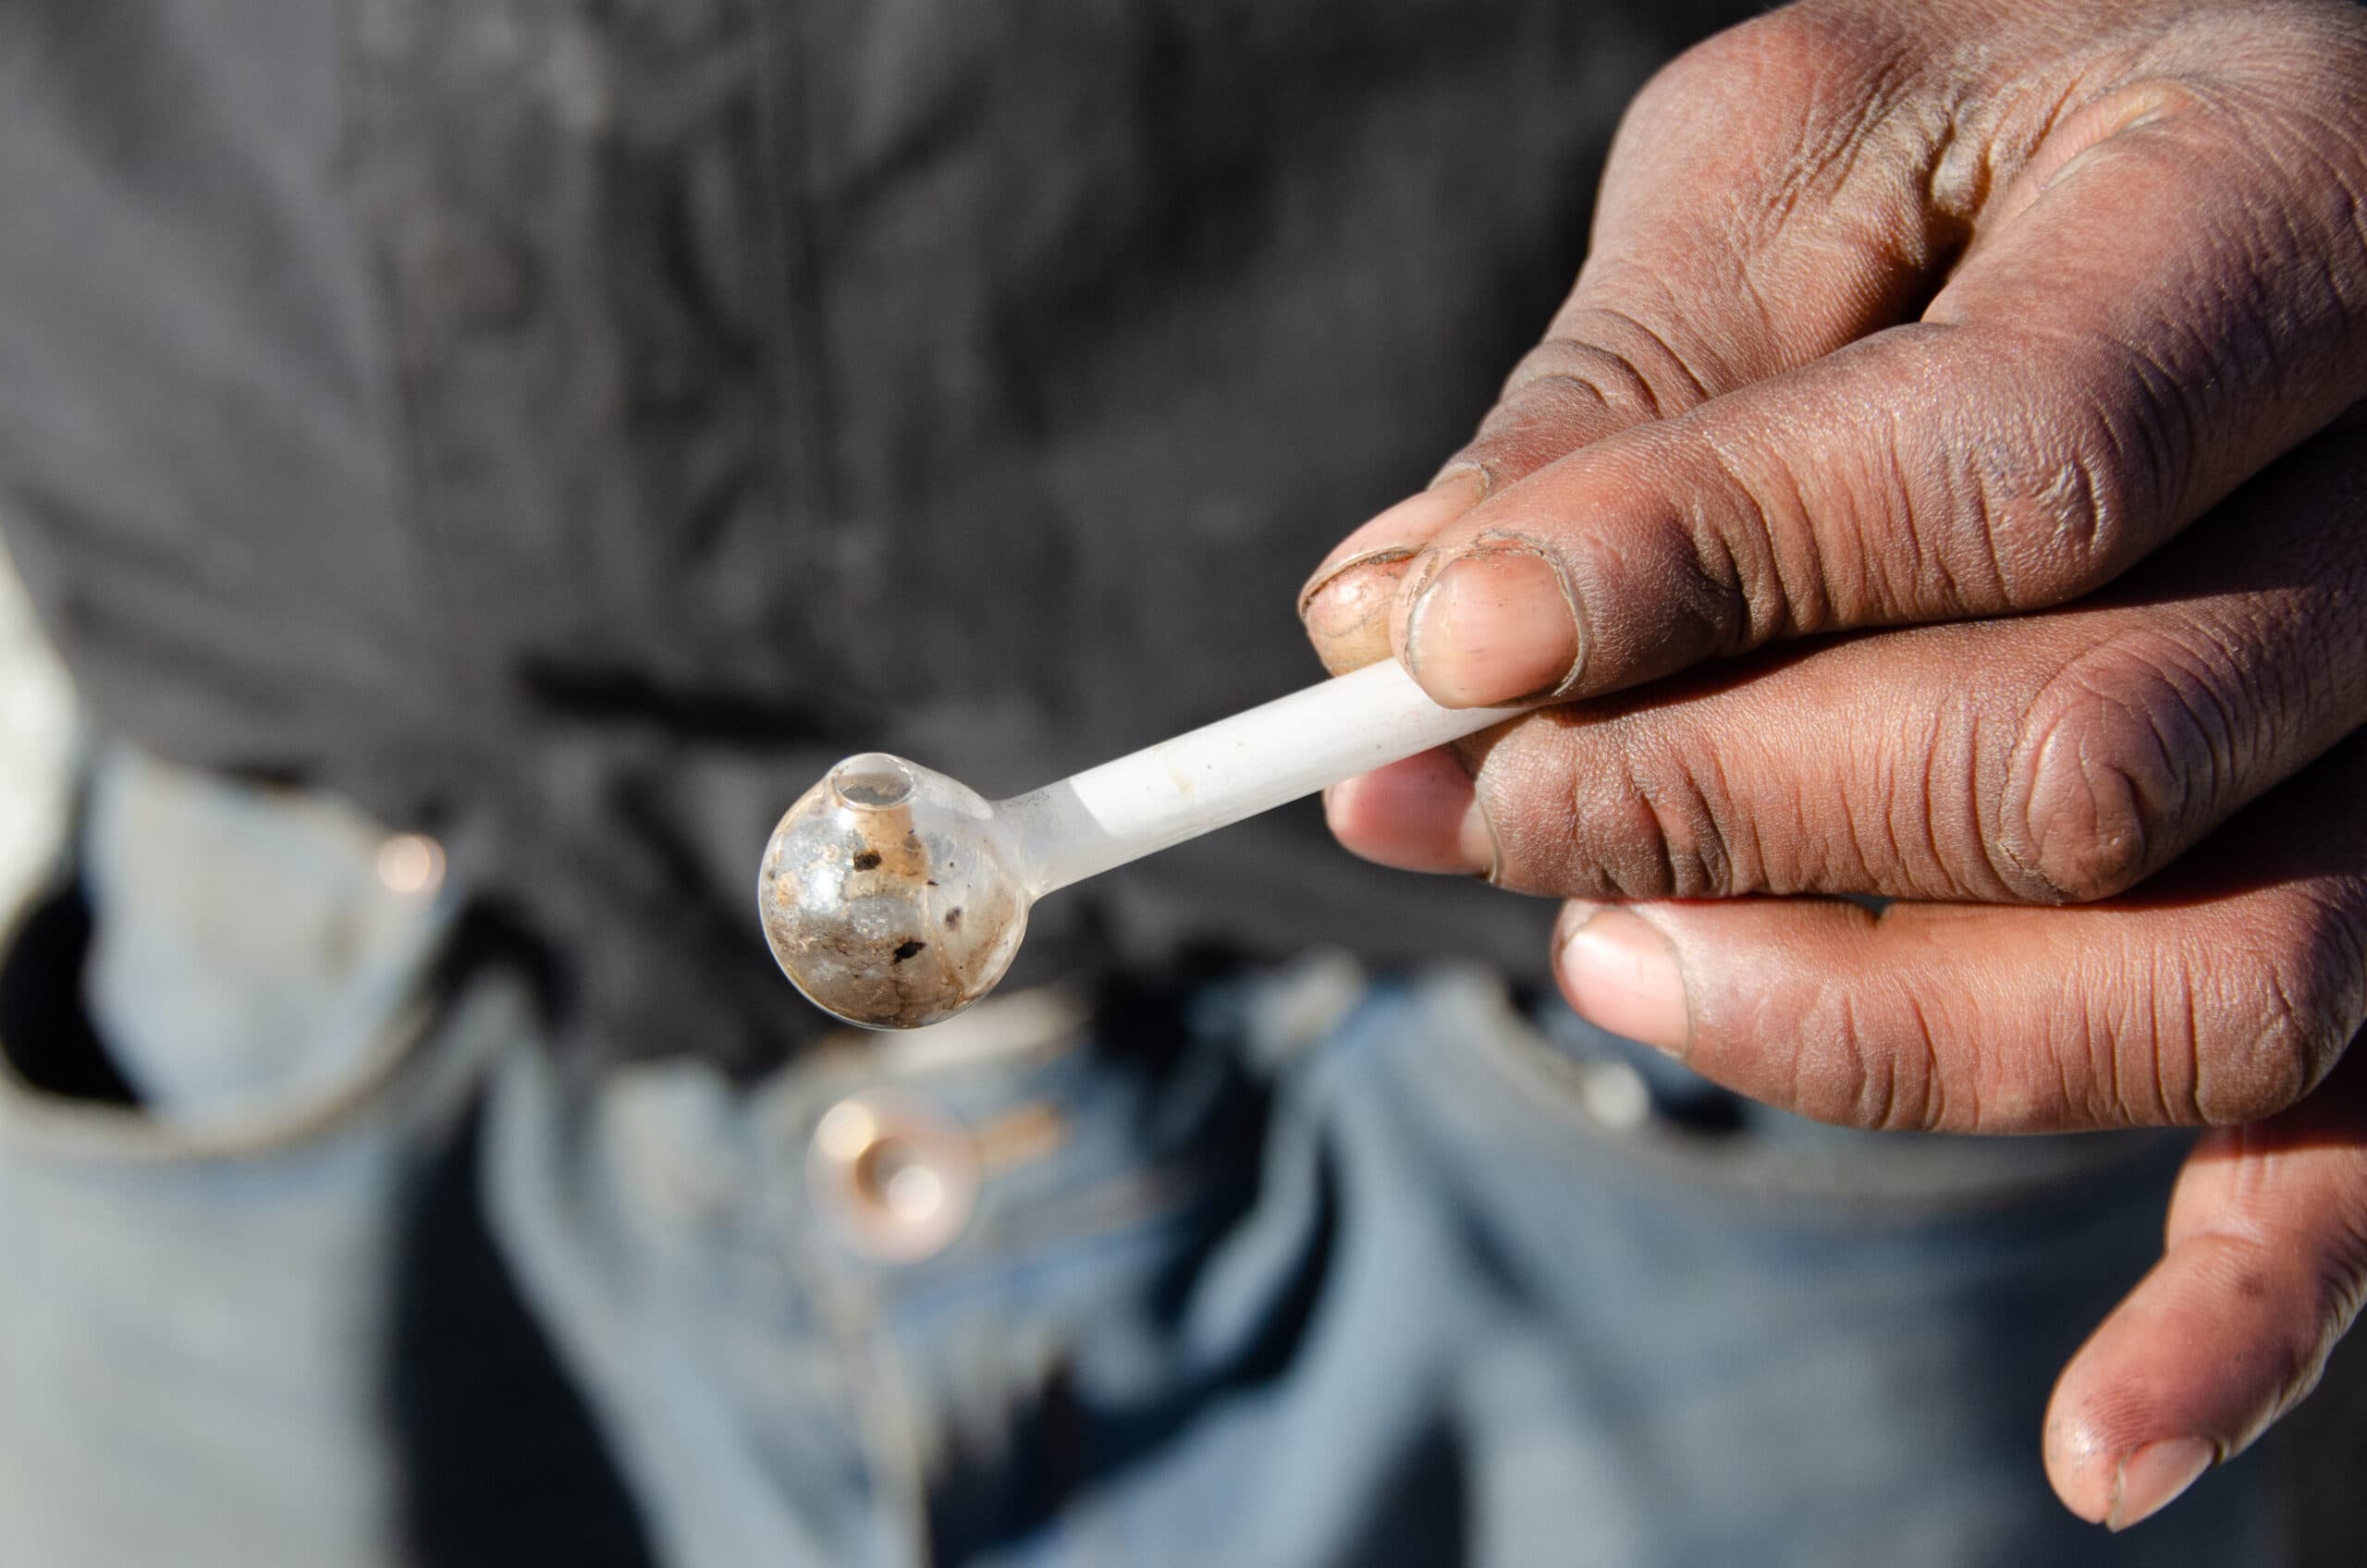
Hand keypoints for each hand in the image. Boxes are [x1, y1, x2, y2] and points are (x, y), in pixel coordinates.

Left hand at [1301, 0, 2366, 1530]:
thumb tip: (1397, 616)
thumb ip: (1627, 380)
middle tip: (1467, 807)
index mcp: (2286, 214)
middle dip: (1711, 816)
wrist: (2211, 154)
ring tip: (1607, 972)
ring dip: (1856, 1023)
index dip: (1691, 584)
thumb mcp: (1810, 150)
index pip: (2005, 478)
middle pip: (2081, 770)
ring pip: (2212, 987)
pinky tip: (2093, 1450)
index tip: (1435, 647)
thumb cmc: (1998, 128)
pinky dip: (2239, 1315)